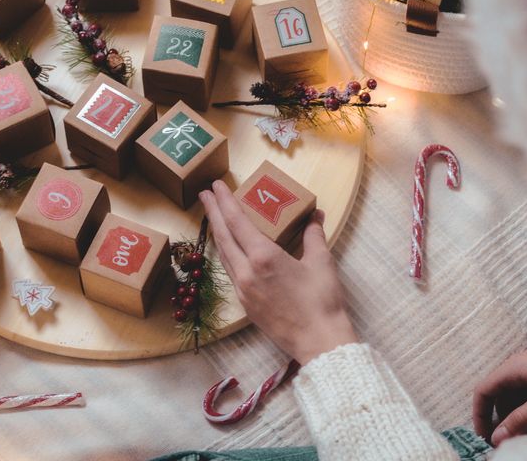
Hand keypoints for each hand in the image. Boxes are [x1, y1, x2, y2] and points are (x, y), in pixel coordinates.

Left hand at [199, 180, 357, 363]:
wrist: (319, 341)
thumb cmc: (322, 300)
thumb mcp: (321, 262)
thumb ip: (314, 235)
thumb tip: (315, 215)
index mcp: (263, 257)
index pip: (237, 222)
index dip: (225, 202)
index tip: (215, 186)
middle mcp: (246, 272)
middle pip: (223, 237)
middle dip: (212, 213)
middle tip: (204, 194)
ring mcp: (243, 290)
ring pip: (224, 255)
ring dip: (217, 233)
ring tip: (213, 217)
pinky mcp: (246, 305)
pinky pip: (231, 272)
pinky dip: (227, 254)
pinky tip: (229, 250)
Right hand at [473, 335, 526, 445]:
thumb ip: (521, 419)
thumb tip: (496, 437)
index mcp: (514, 367)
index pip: (483, 390)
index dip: (479, 414)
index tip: (484, 436)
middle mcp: (520, 365)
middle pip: (499, 394)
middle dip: (500, 418)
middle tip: (507, 440)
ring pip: (516, 395)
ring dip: (517, 415)